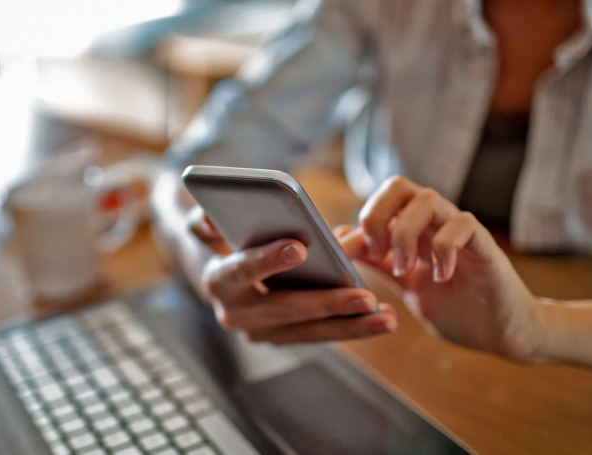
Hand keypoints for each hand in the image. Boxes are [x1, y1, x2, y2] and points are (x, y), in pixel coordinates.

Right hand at [187, 206, 397, 343]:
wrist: (218, 273)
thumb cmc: (220, 239)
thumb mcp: (206, 226)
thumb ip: (204, 221)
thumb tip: (211, 216)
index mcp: (217, 280)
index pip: (242, 270)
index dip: (268, 260)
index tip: (300, 248)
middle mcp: (235, 314)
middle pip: (285, 310)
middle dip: (327, 304)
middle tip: (365, 298)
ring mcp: (259, 331)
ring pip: (308, 332)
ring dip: (350, 326)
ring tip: (387, 318)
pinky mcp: (281, 337)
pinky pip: (317, 335)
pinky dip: (349, 329)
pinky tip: (381, 321)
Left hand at [336, 176, 545, 361]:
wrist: (501, 333)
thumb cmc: (457, 308)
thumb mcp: (407, 286)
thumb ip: (379, 263)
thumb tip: (341, 241)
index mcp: (415, 230)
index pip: (380, 203)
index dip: (356, 225)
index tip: (347, 257)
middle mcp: (436, 223)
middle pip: (399, 185)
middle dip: (377, 215)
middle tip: (377, 253)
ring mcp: (461, 231)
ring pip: (427, 199)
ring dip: (406, 234)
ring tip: (406, 270)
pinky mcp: (484, 246)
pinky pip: (463, 224)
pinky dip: (443, 248)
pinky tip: (439, 276)